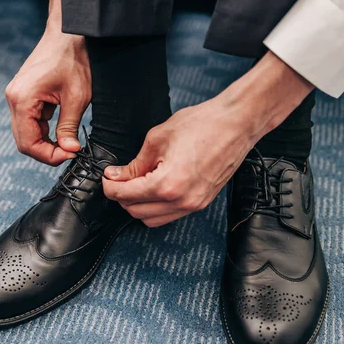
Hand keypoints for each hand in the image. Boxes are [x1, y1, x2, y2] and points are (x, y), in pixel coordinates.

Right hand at [5, 20, 89, 164]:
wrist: (68, 34)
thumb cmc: (72, 59)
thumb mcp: (77, 97)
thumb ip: (69, 126)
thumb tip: (69, 150)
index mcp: (22, 99)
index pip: (28, 143)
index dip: (49, 156)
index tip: (70, 155)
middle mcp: (14, 99)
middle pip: (24, 141)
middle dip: (47, 152)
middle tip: (70, 152)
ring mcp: (17, 97)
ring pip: (27, 133)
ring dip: (46, 142)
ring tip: (68, 142)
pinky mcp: (24, 95)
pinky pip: (30, 122)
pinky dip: (44, 131)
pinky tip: (61, 129)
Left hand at [102, 51, 313, 226]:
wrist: (236, 123)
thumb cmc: (202, 124)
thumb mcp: (158, 139)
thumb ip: (135, 163)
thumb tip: (117, 175)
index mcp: (168, 184)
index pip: (127, 195)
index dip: (110, 187)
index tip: (107, 178)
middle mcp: (182, 201)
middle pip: (136, 212)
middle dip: (122, 197)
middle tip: (118, 178)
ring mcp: (194, 205)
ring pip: (152, 219)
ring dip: (139, 205)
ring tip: (136, 183)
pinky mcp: (201, 203)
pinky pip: (170, 215)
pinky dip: (156, 207)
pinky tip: (154, 187)